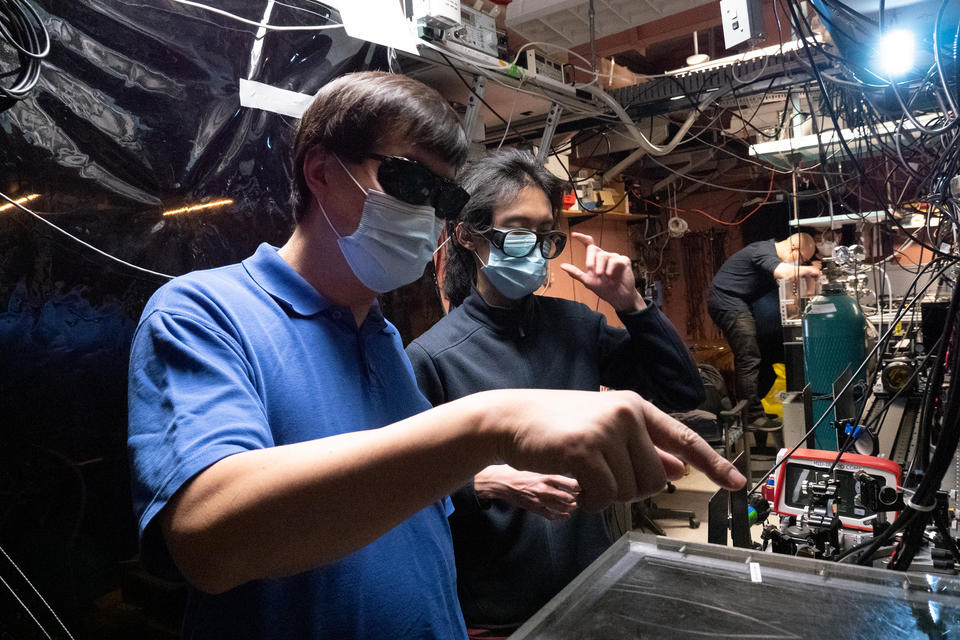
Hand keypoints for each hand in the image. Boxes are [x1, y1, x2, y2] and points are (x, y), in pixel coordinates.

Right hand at [474, 465, 579, 519]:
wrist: (502, 483)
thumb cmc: (520, 473)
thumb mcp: (536, 469)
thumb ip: (549, 473)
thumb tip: (566, 473)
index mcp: (545, 477)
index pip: (568, 483)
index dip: (577, 486)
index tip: (581, 486)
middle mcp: (544, 489)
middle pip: (567, 497)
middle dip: (575, 499)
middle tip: (580, 498)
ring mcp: (539, 500)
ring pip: (561, 508)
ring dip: (569, 508)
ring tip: (573, 507)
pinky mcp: (534, 508)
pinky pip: (550, 515)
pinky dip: (559, 516)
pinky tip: (564, 515)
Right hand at [490, 389, 745, 511]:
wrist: (509, 419)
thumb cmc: (555, 425)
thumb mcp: (604, 430)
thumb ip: (642, 447)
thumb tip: (679, 468)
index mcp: (635, 406)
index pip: (682, 438)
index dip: (712, 463)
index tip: (736, 483)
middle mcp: (626, 414)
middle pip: (654, 479)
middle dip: (628, 488)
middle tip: (598, 473)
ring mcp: (606, 430)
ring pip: (629, 491)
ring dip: (605, 495)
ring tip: (580, 473)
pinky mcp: (585, 449)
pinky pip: (604, 496)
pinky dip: (589, 501)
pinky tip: (572, 482)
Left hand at [560, 232, 644, 312]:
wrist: (618, 297)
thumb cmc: (604, 289)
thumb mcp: (587, 281)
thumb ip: (575, 273)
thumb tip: (562, 266)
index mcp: (596, 259)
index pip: (589, 244)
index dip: (582, 238)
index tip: (573, 235)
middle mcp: (605, 255)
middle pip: (593, 249)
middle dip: (589, 261)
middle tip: (592, 273)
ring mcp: (614, 257)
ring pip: (602, 255)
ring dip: (600, 269)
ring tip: (603, 277)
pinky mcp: (623, 261)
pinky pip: (613, 260)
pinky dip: (609, 270)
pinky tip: (611, 276)